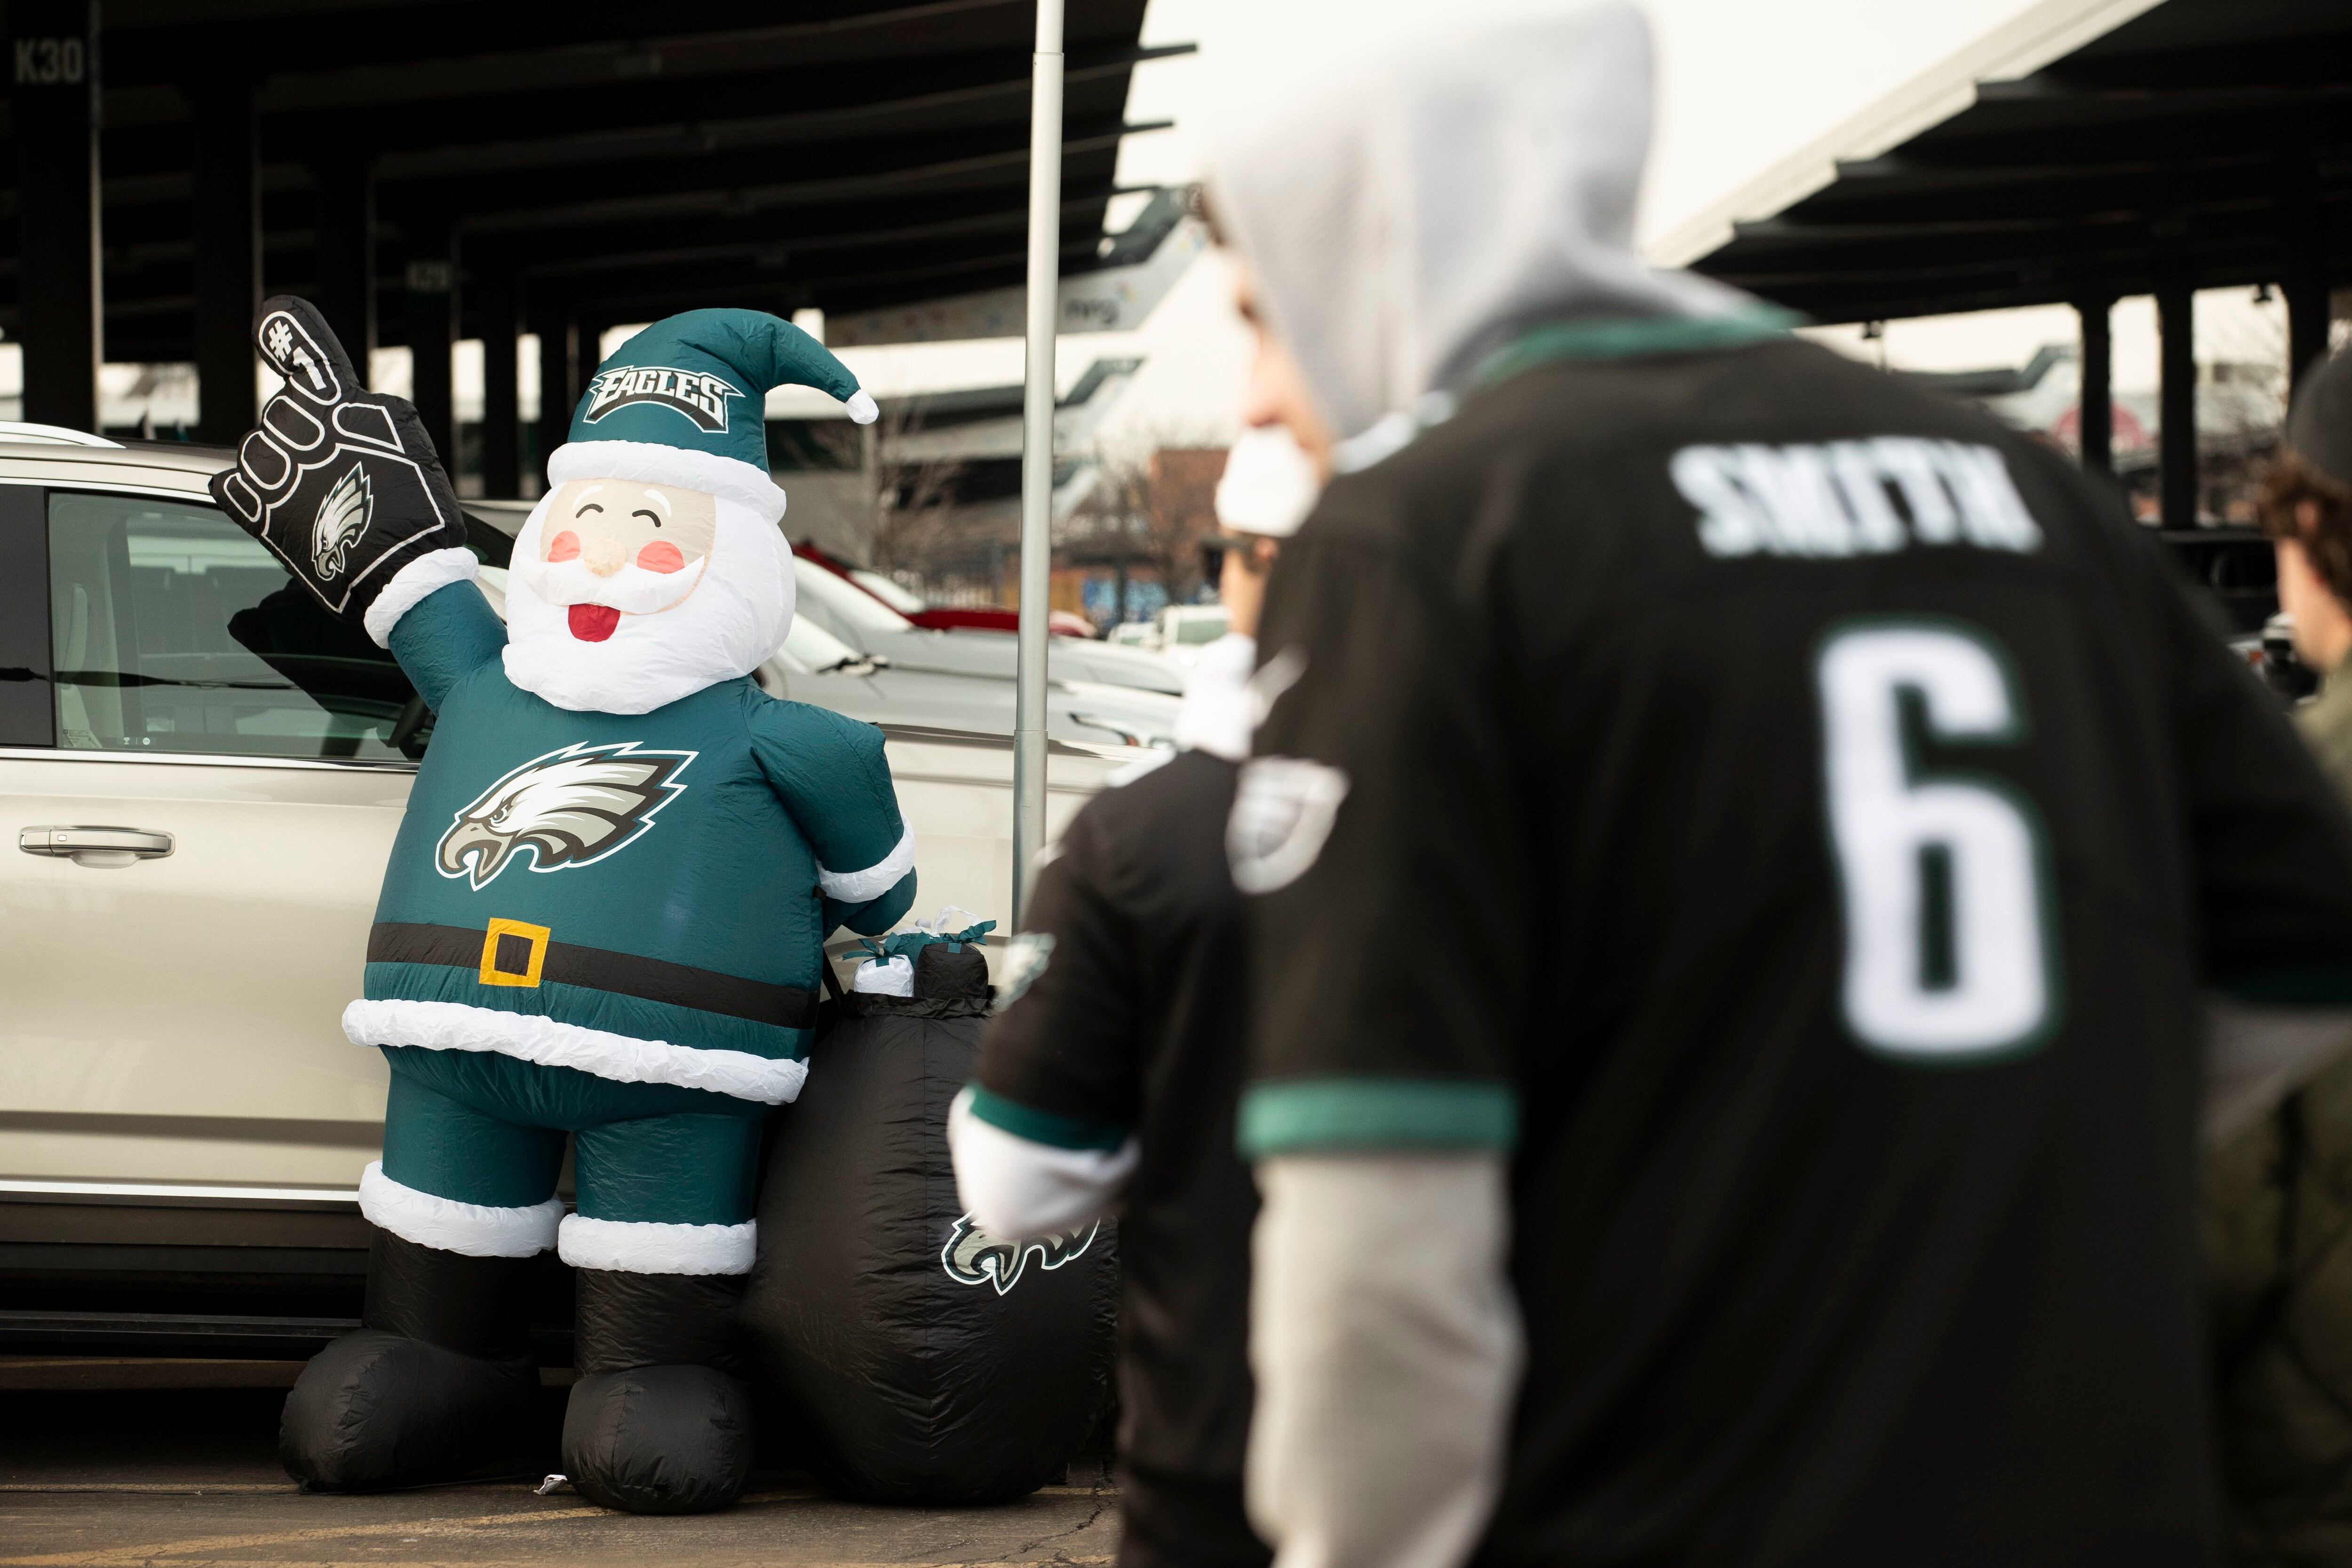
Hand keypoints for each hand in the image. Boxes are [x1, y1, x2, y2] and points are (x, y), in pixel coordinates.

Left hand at [208, 296, 468, 623]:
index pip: (306, 351)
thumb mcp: (409, 447)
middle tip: (340, 479)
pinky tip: (286, 514)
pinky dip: (253, 495)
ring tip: (320, 505)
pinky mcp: (252, 503)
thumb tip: (335, 413)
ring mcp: (270, 463)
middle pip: (284, 413)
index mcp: (342, 406)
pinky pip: (232, 483)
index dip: (287, 329)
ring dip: (283, 470)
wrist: (402, 575)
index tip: (274, 314)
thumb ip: (365, 419)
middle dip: (305, 438)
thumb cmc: (418, 516)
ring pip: (259, 450)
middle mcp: (298, 426)